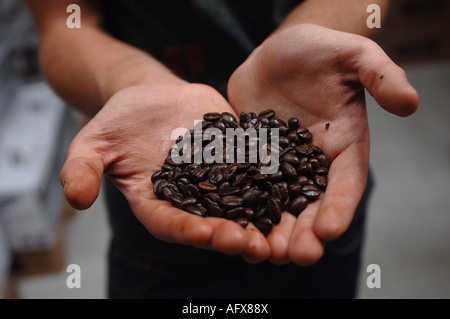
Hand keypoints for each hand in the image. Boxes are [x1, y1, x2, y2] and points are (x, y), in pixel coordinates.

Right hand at [60, 83, 271, 260]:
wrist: (153, 98)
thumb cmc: (120, 122)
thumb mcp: (93, 142)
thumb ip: (84, 169)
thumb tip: (76, 198)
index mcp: (157, 203)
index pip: (171, 224)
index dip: (186, 230)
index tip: (204, 234)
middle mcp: (192, 199)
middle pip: (212, 223)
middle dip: (232, 235)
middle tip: (254, 246)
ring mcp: (219, 180)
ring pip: (241, 204)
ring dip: (261, 219)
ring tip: (280, 231)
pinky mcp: (239, 157)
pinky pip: (257, 169)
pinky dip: (275, 179)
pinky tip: (296, 185)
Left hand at [228, 24, 418, 264]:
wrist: (278, 52)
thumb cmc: (320, 51)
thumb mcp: (353, 55)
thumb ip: (380, 76)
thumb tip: (410, 103)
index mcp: (343, 146)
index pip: (346, 182)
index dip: (340, 207)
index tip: (328, 230)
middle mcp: (312, 163)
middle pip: (311, 205)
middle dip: (305, 233)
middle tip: (296, 256)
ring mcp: (279, 165)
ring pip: (277, 204)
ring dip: (272, 230)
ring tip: (263, 252)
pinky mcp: (251, 159)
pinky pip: (245, 186)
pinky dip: (240, 207)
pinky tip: (231, 225)